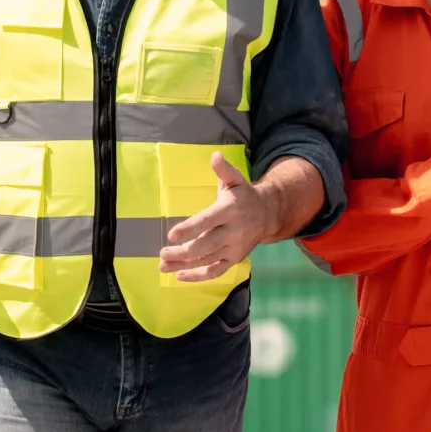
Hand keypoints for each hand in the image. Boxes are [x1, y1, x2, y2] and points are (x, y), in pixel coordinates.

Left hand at [158, 155, 274, 283]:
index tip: (171, 235)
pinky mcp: (234, 259)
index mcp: (229, 210)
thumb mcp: (235, 179)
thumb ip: (223, 169)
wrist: (267, 214)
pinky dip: (198, 276)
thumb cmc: (244, 196)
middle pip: (205, 246)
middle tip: (162, 253)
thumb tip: (215, 155)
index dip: (189, 229)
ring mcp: (233, 247)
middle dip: (182, 253)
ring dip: (184, 266)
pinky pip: (216, 271)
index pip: (206, 221)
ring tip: (163, 266)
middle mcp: (232, 231)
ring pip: (207, 261)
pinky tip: (180, 276)